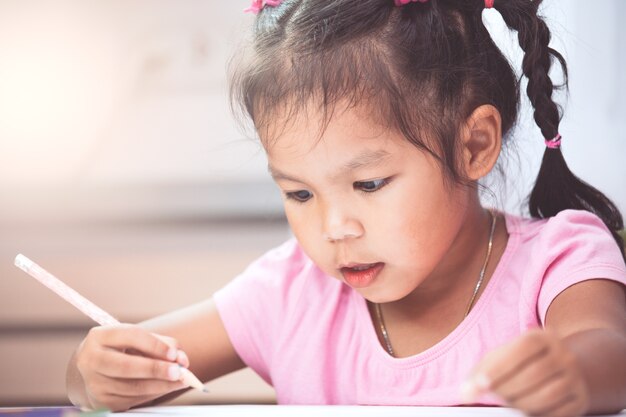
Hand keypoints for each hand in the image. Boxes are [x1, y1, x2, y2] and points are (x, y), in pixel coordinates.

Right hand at [75, 323, 189, 410]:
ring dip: (161, 385)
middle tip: (178, 372)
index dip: (155, 345)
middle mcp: (91, 359)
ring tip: (180, 381)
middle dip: (155, 369)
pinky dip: (153, 394)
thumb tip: (181, 359)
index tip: (174, 354)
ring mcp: (95, 383)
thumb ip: (161, 343)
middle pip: (126, 366)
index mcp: (100, 336)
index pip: (131, 336)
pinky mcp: (102, 401)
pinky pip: (133, 399)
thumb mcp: (137, 339)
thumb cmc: (121, 349)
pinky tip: (166, 388)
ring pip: (132, 387)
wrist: (93, 369)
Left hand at [462, 329, 589, 416]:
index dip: (501, 367)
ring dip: (520, 404)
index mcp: (542, 337)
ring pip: (548, 394)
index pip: (523, 349)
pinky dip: (537, 415)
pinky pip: (558, 412)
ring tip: (505, 404)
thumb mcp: (502, 358)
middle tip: (491, 397)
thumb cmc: (520, 363)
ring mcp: (575, 377)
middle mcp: (563, 354)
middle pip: (534, 374)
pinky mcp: (580, 399)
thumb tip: (465, 392)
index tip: (481, 384)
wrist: (561, 369)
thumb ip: (481, 371)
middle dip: (507, 389)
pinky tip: (523, 411)